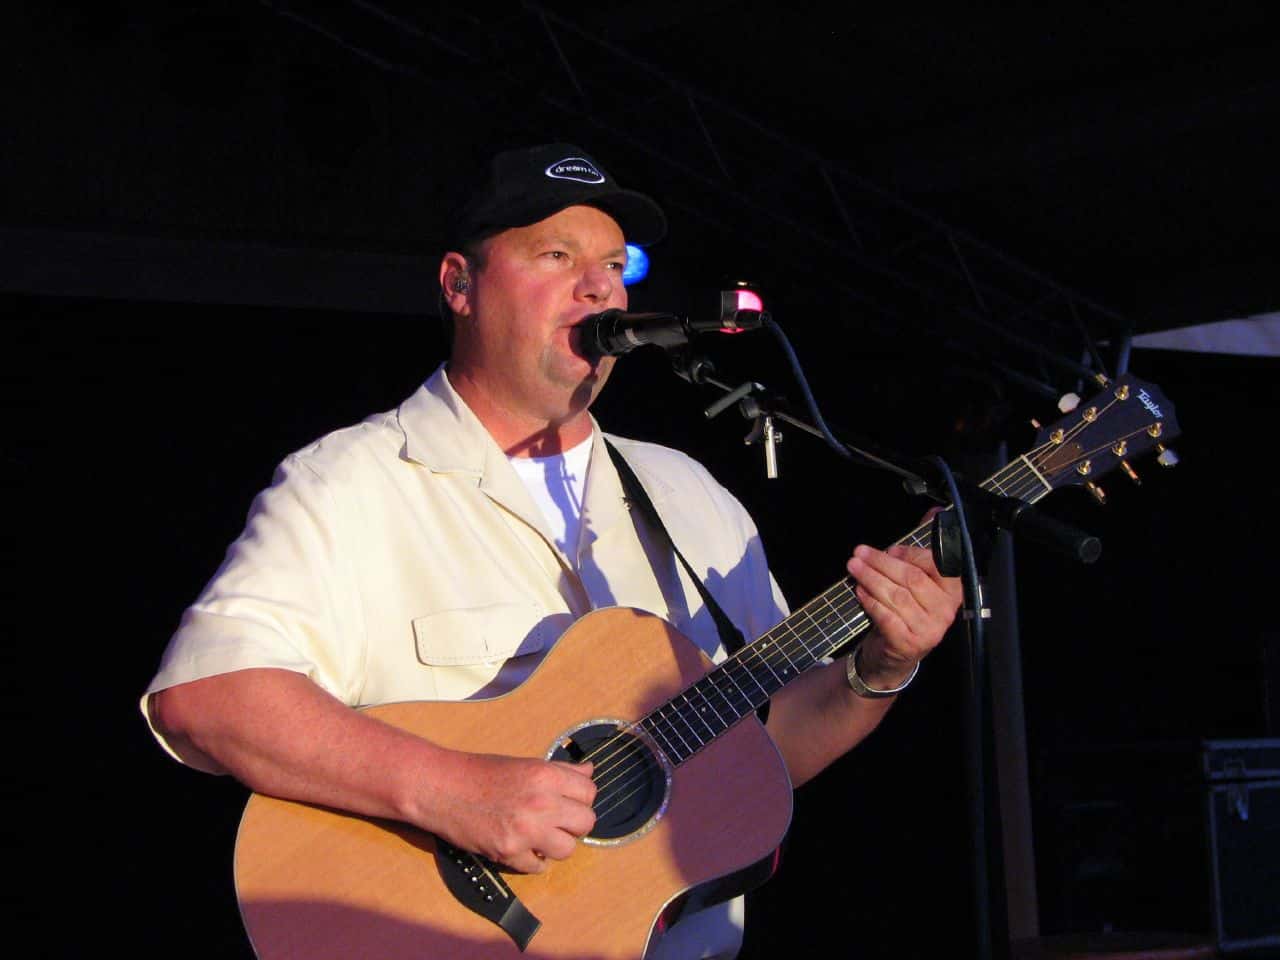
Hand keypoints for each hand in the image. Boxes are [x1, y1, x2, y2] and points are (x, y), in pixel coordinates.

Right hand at [428, 753, 596, 874]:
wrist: (442, 788)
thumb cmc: (480, 773)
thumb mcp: (525, 764)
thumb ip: (560, 771)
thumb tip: (589, 771)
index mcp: (546, 776)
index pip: (590, 792)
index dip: (581, 798)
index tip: (569, 801)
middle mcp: (541, 803)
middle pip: (586, 822)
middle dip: (574, 823)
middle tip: (558, 821)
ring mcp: (525, 830)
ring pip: (568, 849)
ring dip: (556, 845)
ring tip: (542, 837)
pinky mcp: (509, 852)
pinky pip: (539, 867)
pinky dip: (533, 861)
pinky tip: (523, 848)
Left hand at [845, 538, 962, 687]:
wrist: (895, 655)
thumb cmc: (907, 611)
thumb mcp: (917, 580)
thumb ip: (923, 548)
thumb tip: (933, 512)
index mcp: (952, 591)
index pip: (934, 565)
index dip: (908, 554)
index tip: (888, 549)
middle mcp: (945, 610)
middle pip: (911, 578)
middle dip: (881, 562)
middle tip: (859, 553)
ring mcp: (928, 629)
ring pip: (896, 596)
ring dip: (871, 578)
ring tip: (853, 567)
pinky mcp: (908, 643)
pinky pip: (886, 616)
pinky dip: (870, 601)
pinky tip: (859, 590)